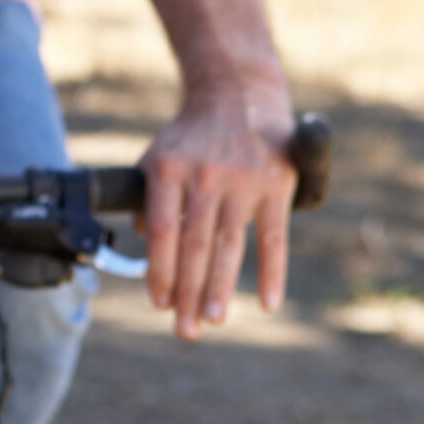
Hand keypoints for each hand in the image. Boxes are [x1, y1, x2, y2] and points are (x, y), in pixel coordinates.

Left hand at [138, 90, 295, 340]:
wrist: (238, 94)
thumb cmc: (192, 137)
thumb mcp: (158, 156)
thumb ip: (149, 199)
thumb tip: (145, 240)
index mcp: (169, 170)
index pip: (162, 232)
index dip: (160, 271)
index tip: (160, 303)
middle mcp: (204, 177)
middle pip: (194, 246)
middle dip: (188, 293)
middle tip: (185, 330)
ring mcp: (243, 182)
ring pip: (229, 247)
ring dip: (220, 289)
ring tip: (212, 321)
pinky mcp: (277, 186)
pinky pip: (274, 238)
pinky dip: (272, 273)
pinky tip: (267, 302)